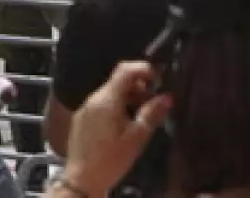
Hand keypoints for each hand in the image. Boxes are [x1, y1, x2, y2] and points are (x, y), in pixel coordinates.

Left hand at [62, 61, 172, 195]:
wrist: (81, 182)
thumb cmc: (111, 160)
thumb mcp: (136, 138)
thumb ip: (152, 114)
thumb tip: (168, 96)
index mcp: (107, 100)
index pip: (125, 69)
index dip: (143, 68)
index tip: (158, 78)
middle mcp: (93, 99)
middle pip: (118, 81)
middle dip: (138, 86)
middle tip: (153, 100)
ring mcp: (85, 109)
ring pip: (110, 93)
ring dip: (128, 97)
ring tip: (140, 114)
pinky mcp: (81, 119)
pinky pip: (101, 104)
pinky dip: (115, 106)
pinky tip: (123, 123)